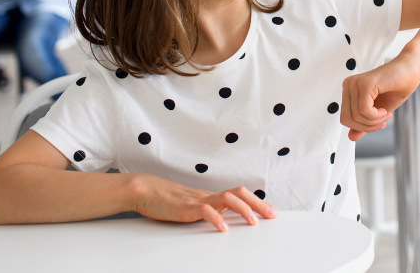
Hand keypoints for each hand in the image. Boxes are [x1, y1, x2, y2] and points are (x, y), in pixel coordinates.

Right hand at [129, 174, 275, 231]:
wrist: (146, 190)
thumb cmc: (168, 200)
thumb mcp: (193, 207)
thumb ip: (209, 211)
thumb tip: (224, 220)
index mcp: (212, 197)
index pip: (240, 195)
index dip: (257, 202)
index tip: (271, 212)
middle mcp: (209, 196)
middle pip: (239, 193)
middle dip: (258, 204)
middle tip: (272, 215)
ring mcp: (198, 200)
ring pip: (227, 198)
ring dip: (243, 209)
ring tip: (253, 222)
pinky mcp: (186, 207)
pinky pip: (205, 211)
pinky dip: (216, 219)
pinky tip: (223, 228)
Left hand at [341, 56, 419, 140]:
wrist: (411, 71)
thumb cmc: (396, 88)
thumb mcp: (378, 112)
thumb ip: (364, 123)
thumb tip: (351, 138)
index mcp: (348, 90)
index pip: (345, 119)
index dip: (362, 127)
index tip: (379, 124)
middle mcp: (348, 84)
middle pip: (348, 119)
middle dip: (368, 127)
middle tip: (384, 122)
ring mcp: (355, 83)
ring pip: (356, 117)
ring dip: (374, 121)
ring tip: (387, 115)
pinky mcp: (365, 83)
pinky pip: (364, 111)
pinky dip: (376, 116)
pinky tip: (386, 111)